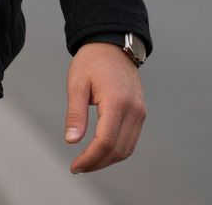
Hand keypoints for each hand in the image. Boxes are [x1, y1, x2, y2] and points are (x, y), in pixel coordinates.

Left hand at [63, 42, 145, 173]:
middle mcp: (133, 110)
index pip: (106, 141)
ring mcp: (140, 112)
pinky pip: (131, 139)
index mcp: (116, 102)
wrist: (112, 44)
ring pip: (127, 149)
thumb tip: (71, 141)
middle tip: (78, 167)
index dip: (90, 158)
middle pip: (118, 150)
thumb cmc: (92, 61)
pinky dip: (117, 150)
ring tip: (88, 162)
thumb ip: (76, 113)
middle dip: (98, 163)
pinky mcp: (140, 112)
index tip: (75, 166)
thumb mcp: (77, 83)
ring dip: (108, 160)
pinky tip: (101, 150)